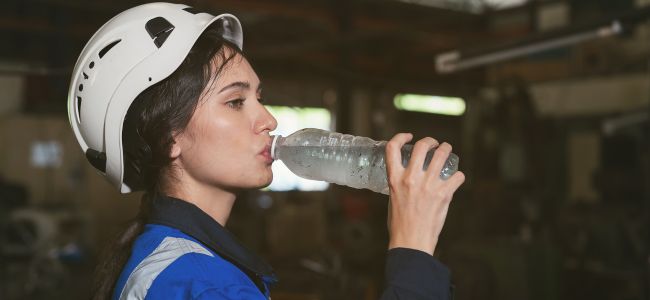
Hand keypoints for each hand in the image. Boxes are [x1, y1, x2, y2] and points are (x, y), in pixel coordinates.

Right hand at [385, 133, 464, 254]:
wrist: (411, 241)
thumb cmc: (400, 224)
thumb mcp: (393, 198)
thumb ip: (400, 184)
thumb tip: (409, 178)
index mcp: (395, 179)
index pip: (392, 148)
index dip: (401, 137)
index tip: (408, 137)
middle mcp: (411, 179)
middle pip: (423, 146)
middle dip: (431, 141)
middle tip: (435, 144)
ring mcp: (428, 185)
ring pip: (443, 155)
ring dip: (447, 150)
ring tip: (448, 151)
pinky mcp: (444, 194)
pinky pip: (457, 176)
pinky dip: (458, 176)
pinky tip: (456, 179)